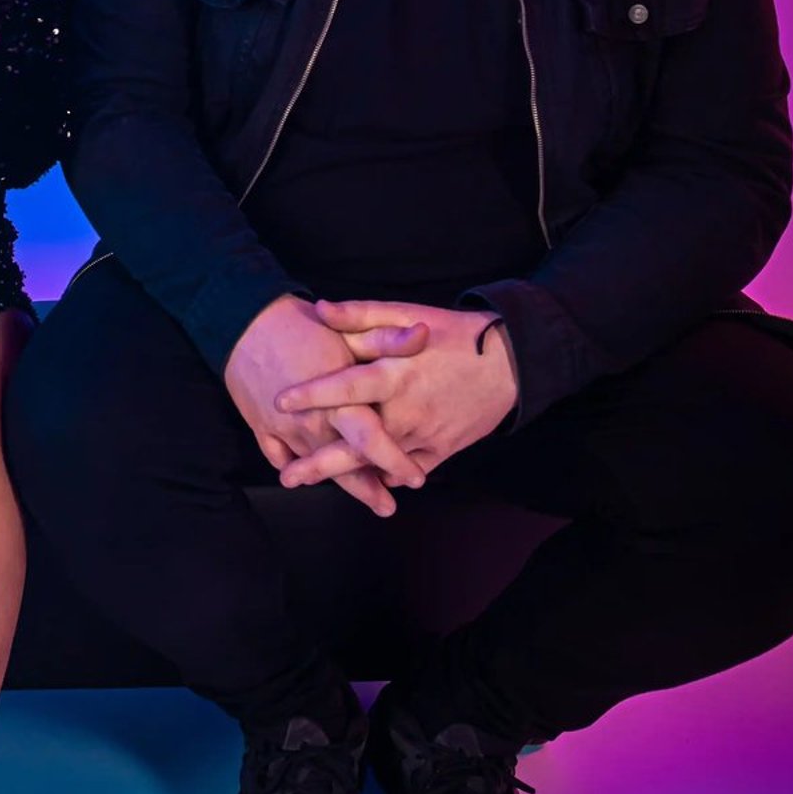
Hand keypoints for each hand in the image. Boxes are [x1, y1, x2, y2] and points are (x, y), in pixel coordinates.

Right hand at [223, 293, 423, 518]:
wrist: (241, 321)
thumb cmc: (299, 325)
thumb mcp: (348, 329)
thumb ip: (387, 339)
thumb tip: (426, 334)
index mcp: (338, 402)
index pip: (373, 441)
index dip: (397, 462)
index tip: (417, 478)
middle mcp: (313, 424)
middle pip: (344, 467)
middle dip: (368, 490)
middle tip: (388, 508)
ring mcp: (284, 430)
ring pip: (313, 467)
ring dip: (336, 482)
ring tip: (357, 497)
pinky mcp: (261, 427)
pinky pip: (279, 457)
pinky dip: (294, 466)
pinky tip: (306, 473)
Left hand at [273, 301, 517, 477]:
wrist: (511, 363)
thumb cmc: (454, 334)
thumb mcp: (408, 315)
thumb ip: (361, 315)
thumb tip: (318, 308)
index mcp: (396, 374)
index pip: (347, 386)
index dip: (313, 394)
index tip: (280, 402)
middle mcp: (407, 410)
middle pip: (357, 442)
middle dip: (319, 462)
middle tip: (285, 475)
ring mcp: (424, 436)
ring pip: (378, 463)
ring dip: (344, 478)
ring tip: (309, 483)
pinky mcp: (440, 451)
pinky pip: (405, 470)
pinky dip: (381, 476)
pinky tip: (356, 485)